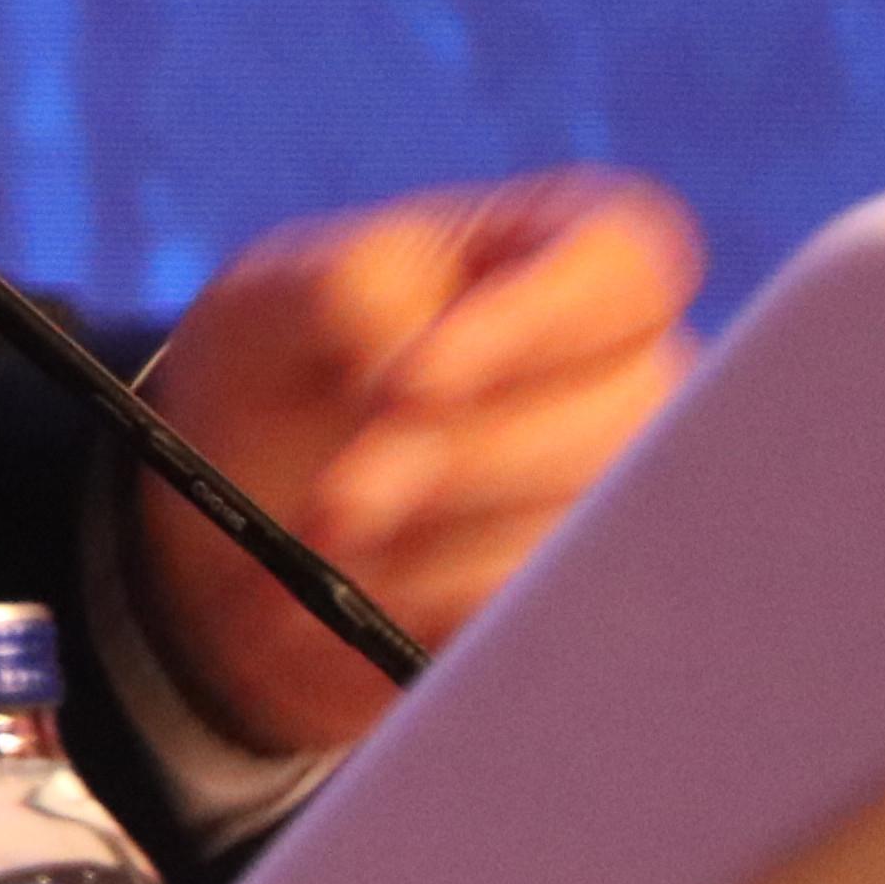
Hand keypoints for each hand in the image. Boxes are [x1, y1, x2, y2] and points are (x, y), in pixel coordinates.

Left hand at [127, 168, 701, 757]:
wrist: (250, 525)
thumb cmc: (283, 372)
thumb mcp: (277, 301)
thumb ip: (344, 286)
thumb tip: (403, 345)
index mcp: (572, 256)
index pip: (626, 265)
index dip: (533, 322)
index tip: (411, 382)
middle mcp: (633, 377)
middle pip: (617, 421)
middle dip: (456, 467)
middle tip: (331, 507)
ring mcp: (629, 500)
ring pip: (589, 538)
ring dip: (437, 557)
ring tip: (319, 552)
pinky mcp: (592, 605)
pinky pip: (558, 627)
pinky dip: (442, 621)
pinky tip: (359, 605)